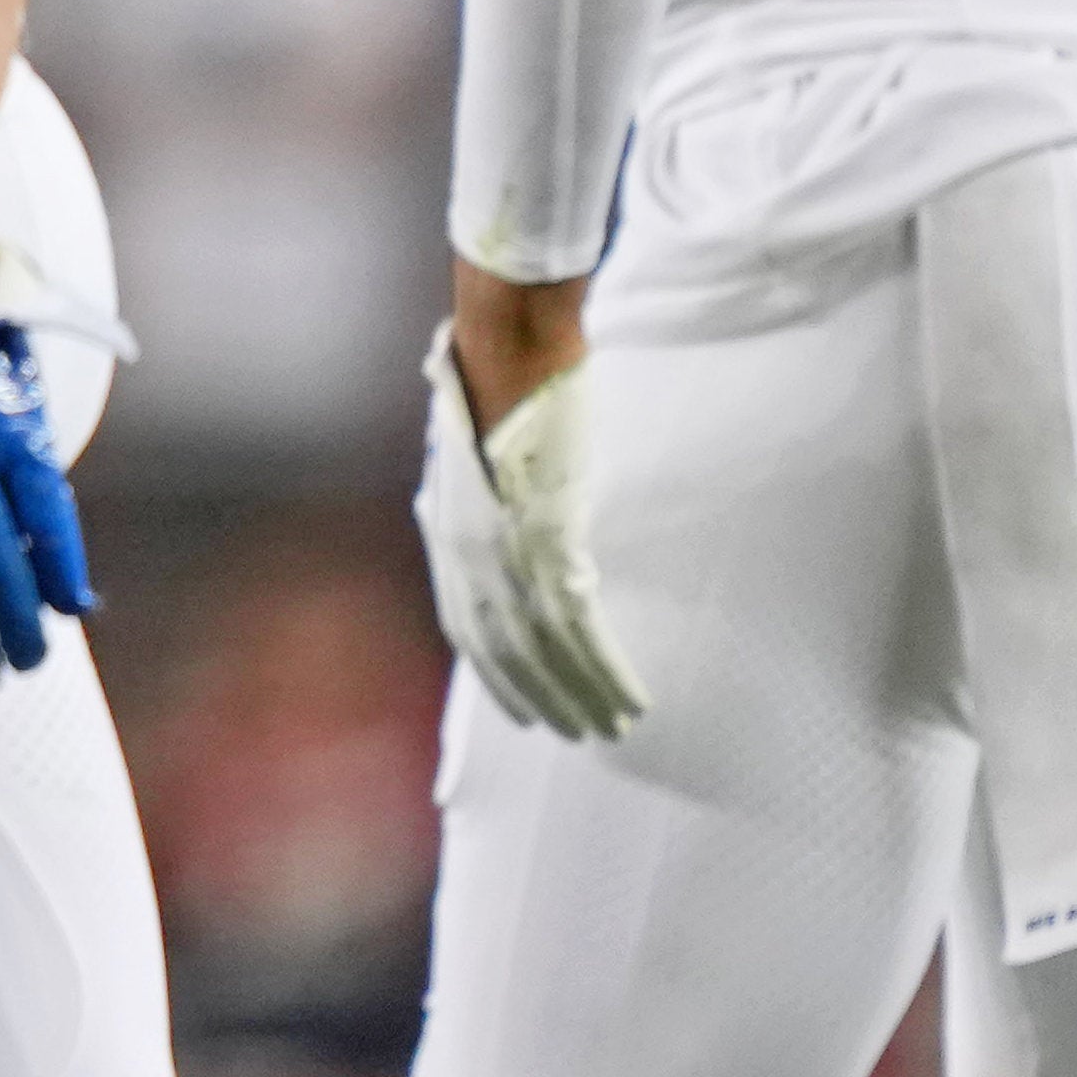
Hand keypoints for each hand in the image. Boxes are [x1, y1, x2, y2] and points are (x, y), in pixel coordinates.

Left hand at [419, 325, 643, 738]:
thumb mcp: (465, 455)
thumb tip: (472, 529)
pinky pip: (578, 623)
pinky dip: (604, 665)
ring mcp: (505, 547)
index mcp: (447, 531)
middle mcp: (466, 549)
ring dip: (582, 695)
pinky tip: (629, 692)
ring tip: (616, 726)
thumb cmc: (496, 383)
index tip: (519, 711)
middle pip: (503, 649)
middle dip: (542, 699)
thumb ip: (469, 503)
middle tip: (578, 735)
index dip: (493, 674)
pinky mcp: (548, 535)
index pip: (464, 626)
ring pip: (544, 648)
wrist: (509, 340)